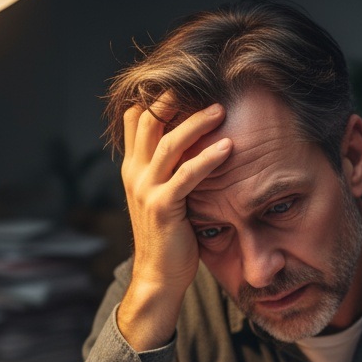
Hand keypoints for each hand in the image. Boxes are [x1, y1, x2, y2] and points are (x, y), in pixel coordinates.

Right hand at [117, 97, 232, 350]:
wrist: (159, 277)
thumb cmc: (170, 239)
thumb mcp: (166, 197)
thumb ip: (172, 172)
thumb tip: (194, 148)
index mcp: (133, 168)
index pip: (137, 119)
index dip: (158, 98)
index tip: (187, 84)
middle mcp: (134, 174)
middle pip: (149, 120)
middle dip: (175, 97)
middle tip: (206, 84)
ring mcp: (146, 189)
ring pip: (168, 142)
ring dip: (196, 122)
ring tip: (221, 109)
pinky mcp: (162, 207)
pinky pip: (187, 175)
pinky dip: (208, 158)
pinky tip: (228, 148)